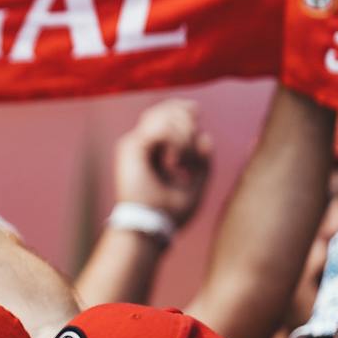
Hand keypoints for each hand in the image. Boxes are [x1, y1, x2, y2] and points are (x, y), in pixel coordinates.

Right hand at [112, 99, 213, 226]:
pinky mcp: (131, 148)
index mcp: (154, 151)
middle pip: (164, 109)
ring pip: (162, 115)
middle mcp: (140, 144)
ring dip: (183, 135)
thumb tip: (206, 136)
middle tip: (193, 153)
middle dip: (187, 122)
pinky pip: (160, 129)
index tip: (199, 121)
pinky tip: (176, 163)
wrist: (150, 228)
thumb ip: (203, 162)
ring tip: (183, 162)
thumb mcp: (196, 185)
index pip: (166, 115)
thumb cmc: (170, 213)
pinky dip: (176, 142)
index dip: (185, 110)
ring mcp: (133, 144)